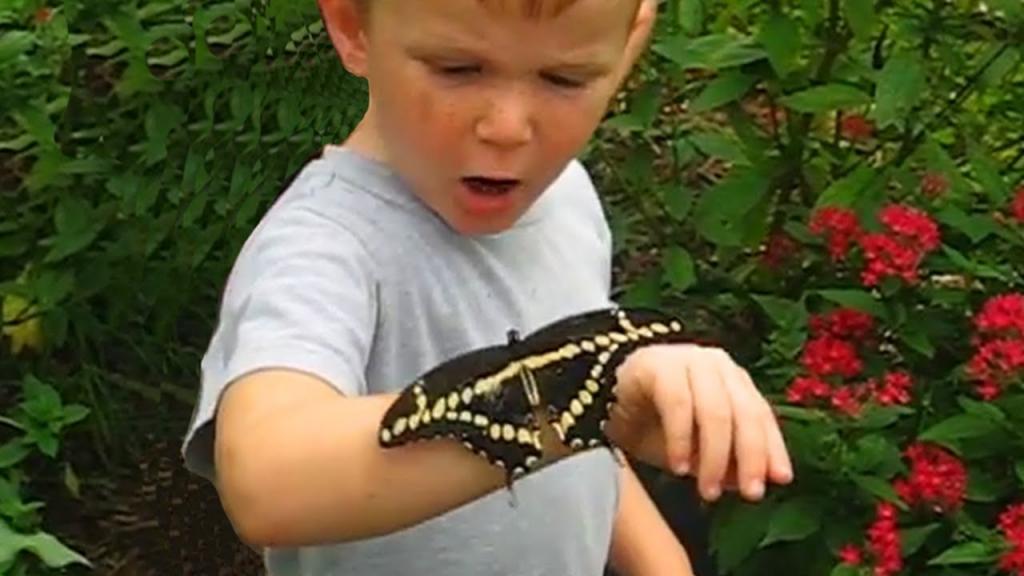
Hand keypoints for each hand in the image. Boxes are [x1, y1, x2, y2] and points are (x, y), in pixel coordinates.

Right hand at [604, 343, 792, 501]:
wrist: (600, 401)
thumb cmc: (652, 424)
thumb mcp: (694, 450)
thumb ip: (725, 462)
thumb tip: (752, 482)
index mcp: (732, 380)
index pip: (761, 414)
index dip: (773, 447)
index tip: (780, 480)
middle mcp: (715, 364)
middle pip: (744, 413)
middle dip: (750, 457)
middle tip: (751, 494)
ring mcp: (686, 360)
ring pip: (715, 411)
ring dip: (715, 456)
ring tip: (708, 491)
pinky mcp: (658, 364)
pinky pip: (678, 405)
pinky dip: (682, 439)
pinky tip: (678, 467)